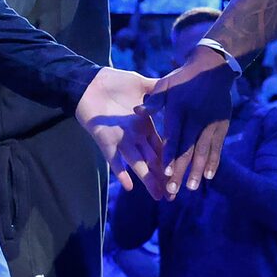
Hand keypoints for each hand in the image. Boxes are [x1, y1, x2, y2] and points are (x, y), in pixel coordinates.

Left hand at [75, 66, 168, 196]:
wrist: (90, 81)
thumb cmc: (115, 83)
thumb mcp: (142, 85)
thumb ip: (159, 92)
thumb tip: (179, 85)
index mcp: (146, 126)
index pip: (163, 147)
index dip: (173, 160)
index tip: (186, 173)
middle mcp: (136, 137)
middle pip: (153, 161)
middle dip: (163, 178)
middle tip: (173, 195)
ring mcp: (121, 140)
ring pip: (137, 163)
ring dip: (147, 179)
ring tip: (158, 194)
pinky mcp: (105, 140)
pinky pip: (113, 159)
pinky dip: (120, 171)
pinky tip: (129, 185)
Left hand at [148, 45, 235, 190]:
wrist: (212, 68)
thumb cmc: (183, 79)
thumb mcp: (165, 85)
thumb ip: (153, 102)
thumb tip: (136, 111)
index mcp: (179, 108)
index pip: (174, 136)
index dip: (170, 154)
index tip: (165, 172)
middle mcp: (196, 117)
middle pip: (188, 148)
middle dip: (181, 170)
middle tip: (174, 189)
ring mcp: (211, 123)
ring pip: (204, 151)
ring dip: (197, 170)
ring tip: (192, 187)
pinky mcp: (222, 125)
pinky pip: (217, 147)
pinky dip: (213, 162)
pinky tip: (208, 176)